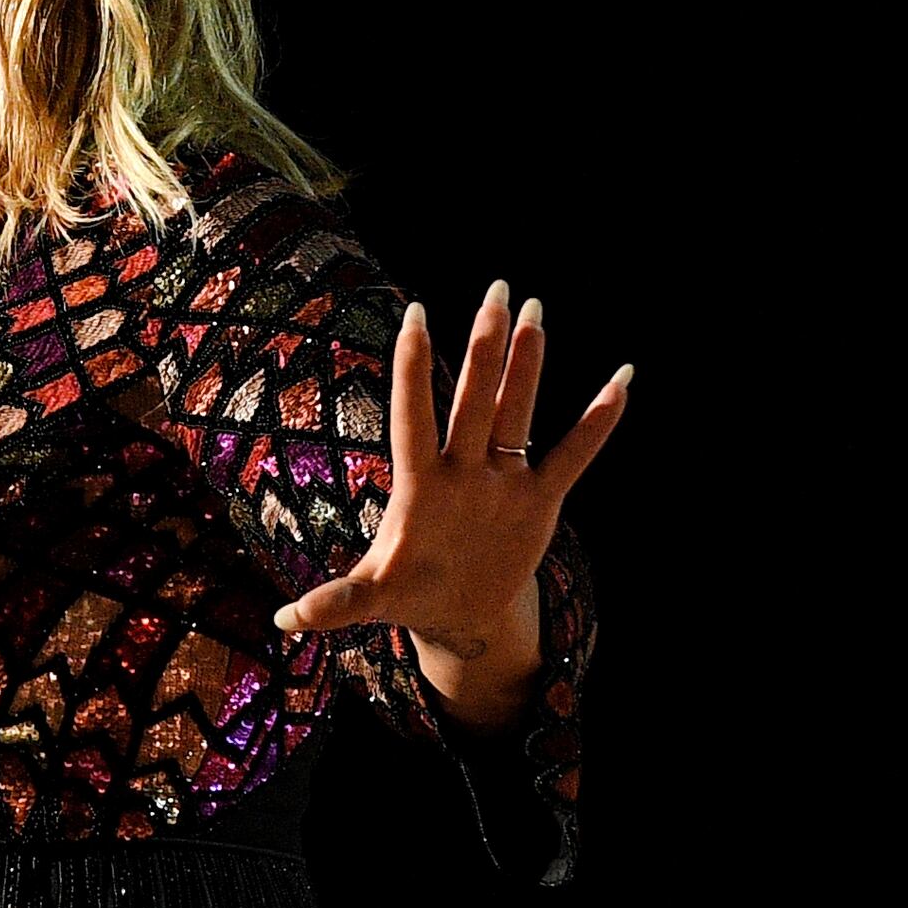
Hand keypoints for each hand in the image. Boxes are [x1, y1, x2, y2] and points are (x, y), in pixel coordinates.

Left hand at [271, 281, 628, 713]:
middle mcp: (462, 469)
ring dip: (528, 364)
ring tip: (536, 311)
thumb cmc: (409, 596)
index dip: (413, 368)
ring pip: (516, 411)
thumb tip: (285, 619)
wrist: (458, 616)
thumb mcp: (373, 598)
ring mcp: (502, 479)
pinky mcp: (538, 500)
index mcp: (419, 484)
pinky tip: (621, 381)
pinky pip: (573, 455)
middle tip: (499, 288)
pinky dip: (597, 423)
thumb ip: (337, 602)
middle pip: (474, 398)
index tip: (415, 314)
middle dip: (485, 346)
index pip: (415, 415)